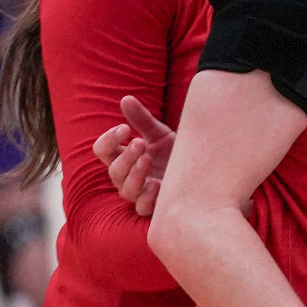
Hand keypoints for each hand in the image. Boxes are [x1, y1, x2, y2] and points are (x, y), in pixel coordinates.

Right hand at [92, 95, 174, 215]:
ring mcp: (141, 192)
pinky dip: (147, 198)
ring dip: (134, 173)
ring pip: (126, 189)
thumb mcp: (160, 133)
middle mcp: (128, 177)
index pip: (103, 151)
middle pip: (113, 170)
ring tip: (148, 158)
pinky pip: (143, 208)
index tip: (124, 128)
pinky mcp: (157, 205)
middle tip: (140, 142)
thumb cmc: (175, 151)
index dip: (108, 140)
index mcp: (125, 157)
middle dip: (125, 155)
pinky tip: (157, 184)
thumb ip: (142, 119)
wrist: (203, 168)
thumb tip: (125, 99)